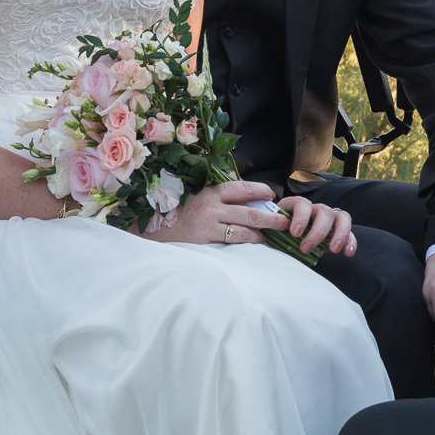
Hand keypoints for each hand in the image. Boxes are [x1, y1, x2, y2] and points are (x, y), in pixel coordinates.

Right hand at [144, 181, 289, 245]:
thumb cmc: (173, 210)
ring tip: (272, 237)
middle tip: (284, 221)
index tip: (272, 194)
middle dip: (270, 216)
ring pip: (244, 230)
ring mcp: (208, 226)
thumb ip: (215, 191)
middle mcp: (210, 207)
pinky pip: (231, 244)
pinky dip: (246, 245)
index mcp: (209, 191)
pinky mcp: (204, 242)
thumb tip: (239, 186)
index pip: (242, 188)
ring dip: (261, 234)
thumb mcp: (194, 193)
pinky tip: (255, 248)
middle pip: (249, 210)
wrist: (149, 229)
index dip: (260, 190)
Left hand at [276, 195, 357, 257]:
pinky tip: (348, 253)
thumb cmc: (280, 236)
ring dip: (339, 233)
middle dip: (317, 231)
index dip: (300, 217)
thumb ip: (271, 234)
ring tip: (333, 250)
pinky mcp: (340, 230)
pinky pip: (350, 232)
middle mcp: (315, 209)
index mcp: (296, 206)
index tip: (295, 233)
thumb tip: (262, 240)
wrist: (290, 241)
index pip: (301, 204)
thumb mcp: (273, 233)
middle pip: (323, 211)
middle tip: (306, 249)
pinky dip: (350, 241)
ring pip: (341, 217)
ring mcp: (329, 218)